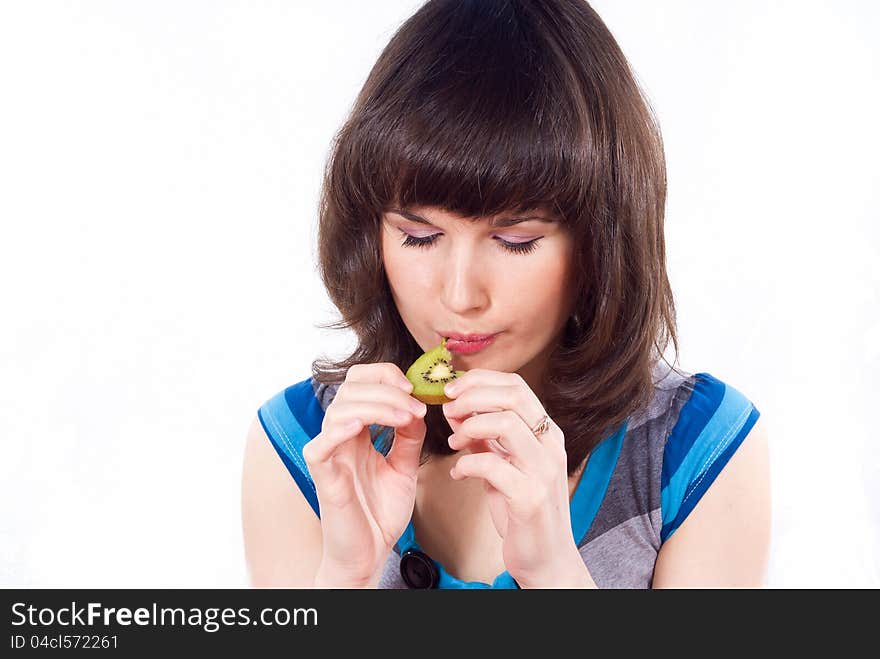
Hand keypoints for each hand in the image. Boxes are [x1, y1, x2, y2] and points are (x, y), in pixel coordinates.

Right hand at [302, 363, 427, 584]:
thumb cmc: (381, 513)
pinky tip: (359, 427)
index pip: (361, 382)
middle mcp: (341, 437)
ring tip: (405, 418)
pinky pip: (320, 445)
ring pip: (340, 409)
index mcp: (358, 430)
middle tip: (414, 405)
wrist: (371, 554)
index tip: (415, 390)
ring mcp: (330, 455)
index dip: (386, 376)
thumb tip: (417, 408)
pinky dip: (338, 430)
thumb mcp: (405, 467)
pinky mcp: (322, 477)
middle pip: (351, 388)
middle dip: (387, 388)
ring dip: (377, 406)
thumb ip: (410, 438)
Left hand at [441, 369, 583, 587]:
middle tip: (447, 408)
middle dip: (472, 396)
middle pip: (513, 396)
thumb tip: (455, 409)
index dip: (480, 380)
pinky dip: (466, 464)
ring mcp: (543, 471)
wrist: (545, 558)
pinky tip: (458, 473)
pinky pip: (492, 466)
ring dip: (469, 427)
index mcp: (546, 433)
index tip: (452, 389)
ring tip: (453, 441)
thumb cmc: (522, 509)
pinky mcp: (530, 498)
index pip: (517, 385)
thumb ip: (484, 436)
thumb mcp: (503, 464)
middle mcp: (551, 446)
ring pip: (506, 424)